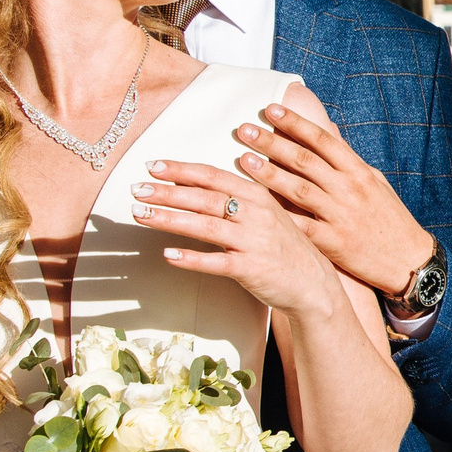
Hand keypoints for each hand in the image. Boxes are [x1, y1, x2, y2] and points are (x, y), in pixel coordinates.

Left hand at [130, 158, 351, 321]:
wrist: (314, 285)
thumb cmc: (283, 248)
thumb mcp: (265, 215)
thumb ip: (234, 200)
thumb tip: (192, 186)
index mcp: (257, 196)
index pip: (213, 177)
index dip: (182, 170)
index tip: (152, 166)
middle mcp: (256, 214)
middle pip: (205, 198)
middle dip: (167, 192)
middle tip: (137, 188)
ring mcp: (254, 242)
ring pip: (206, 226)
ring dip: (170, 219)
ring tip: (140, 214)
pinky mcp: (252, 269)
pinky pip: (217, 262)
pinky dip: (192, 258)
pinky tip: (168, 255)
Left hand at [232, 104, 435, 300]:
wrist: (409, 260)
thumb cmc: (390, 219)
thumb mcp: (376, 183)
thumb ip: (348, 160)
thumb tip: (327, 134)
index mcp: (359, 171)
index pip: (322, 140)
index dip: (295, 123)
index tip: (270, 110)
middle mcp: (349, 189)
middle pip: (304, 160)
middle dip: (272, 142)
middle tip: (245, 129)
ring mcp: (341, 215)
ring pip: (299, 189)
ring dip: (269, 174)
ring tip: (243, 160)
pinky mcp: (333, 242)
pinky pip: (301, 226)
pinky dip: (278, 216)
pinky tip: (256, 207)